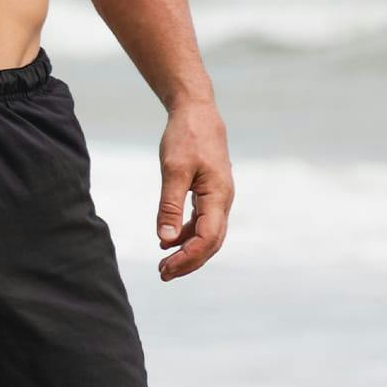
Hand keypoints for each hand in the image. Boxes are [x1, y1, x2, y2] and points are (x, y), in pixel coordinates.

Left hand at [156, 99, 233, 279]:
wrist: (197, 112)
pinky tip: (169, 241)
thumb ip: (170, 205)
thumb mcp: (174, 169)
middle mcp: (223, 201)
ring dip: (187, 250)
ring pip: (207, 234)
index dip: (188, 257)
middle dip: (189, 261)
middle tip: (163, 274)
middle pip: (210, 242)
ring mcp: (218, 197)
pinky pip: (202, 222)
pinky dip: (187, 234)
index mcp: (218, 196)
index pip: (207, 238)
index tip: (166, 267)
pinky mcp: (209, 192)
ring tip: (164, 264)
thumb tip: (166, 238)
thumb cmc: (186, 137)